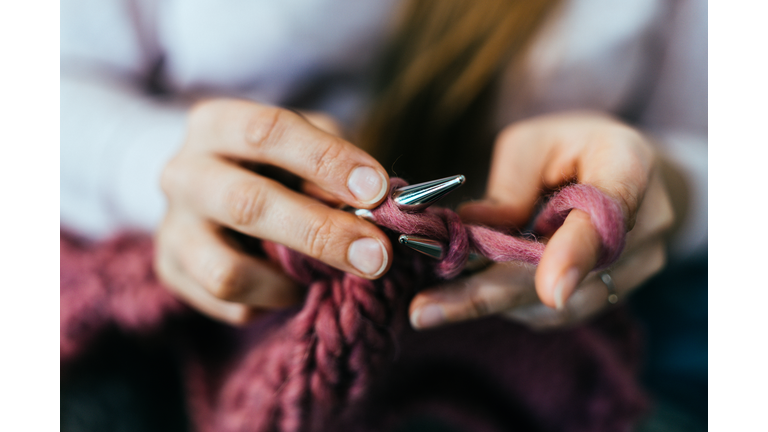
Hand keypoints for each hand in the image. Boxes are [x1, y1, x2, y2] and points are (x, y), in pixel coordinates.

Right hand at [155, 99, 391, 324]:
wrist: (208, 191)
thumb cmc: (271, 163)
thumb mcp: (302, 146)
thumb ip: (332, 168)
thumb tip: (374, 207)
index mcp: (217, 124)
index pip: (270, 132)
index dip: (327, 160)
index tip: (377, 190)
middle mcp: (184, 173)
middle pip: (248, 204)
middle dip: (320, 233)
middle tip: (376, 256)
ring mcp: (172, 227)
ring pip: (228, 272)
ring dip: (290, 282)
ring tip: (322, 277)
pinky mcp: (172, 271)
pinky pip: (228, 303)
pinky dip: (270, 302)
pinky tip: (290, 286)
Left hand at [408, 111, 673, 329]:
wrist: (627, 172)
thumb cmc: (571, 147)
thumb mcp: (533, 143)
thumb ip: (509, 185)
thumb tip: (471, 227)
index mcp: (628, 165)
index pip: (610, 211)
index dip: (578, 251)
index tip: (551, 291)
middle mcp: (646, 223)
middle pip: (572, 274)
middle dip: (494, 294)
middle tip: (425, 310)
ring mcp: (638, 265)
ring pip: (562, 304)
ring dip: (493, 303)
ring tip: (434, 302)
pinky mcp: (616, 293)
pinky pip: (561, 314)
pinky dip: (512, 306)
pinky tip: (472, 296)